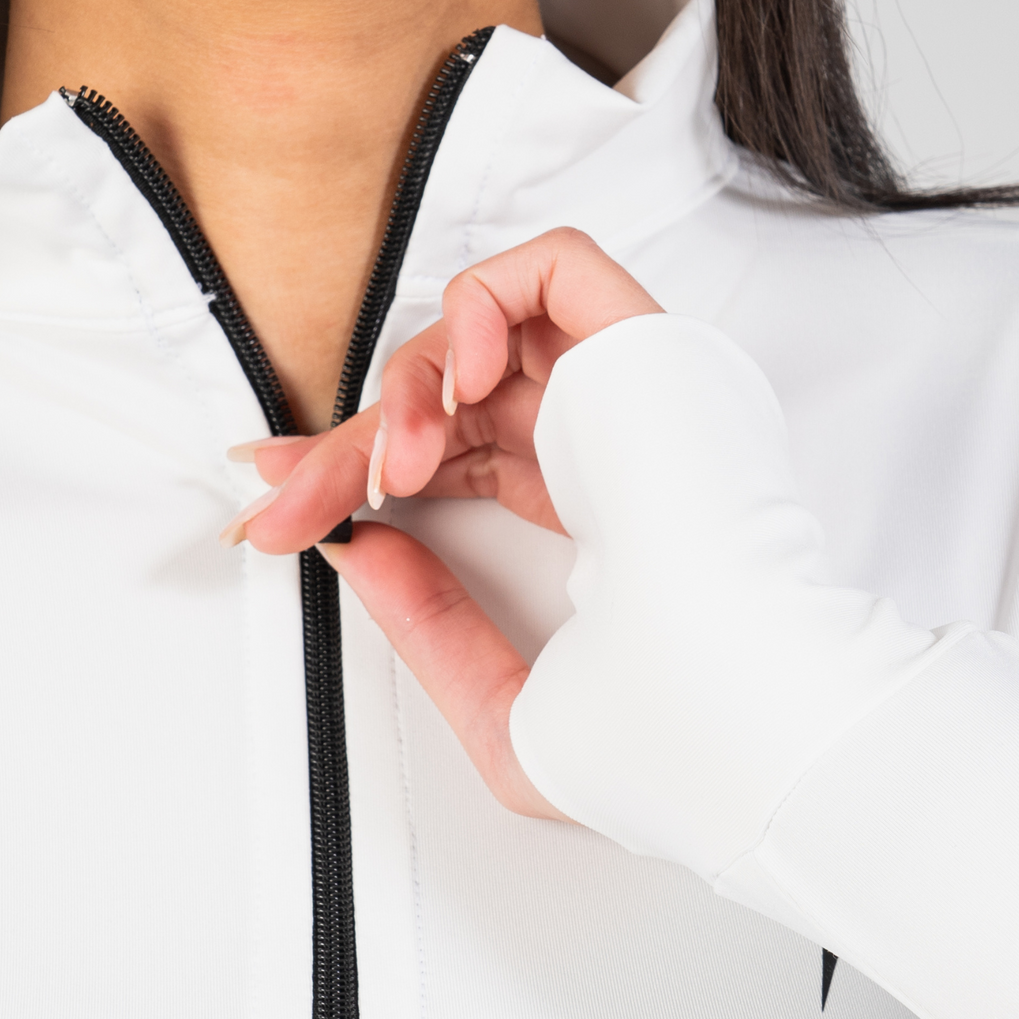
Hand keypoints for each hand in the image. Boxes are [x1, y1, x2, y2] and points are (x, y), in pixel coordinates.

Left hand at [232, 228, 940, 878]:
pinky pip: (554, 271)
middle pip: (452, 402)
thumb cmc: (666, 748)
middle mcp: (613, 451)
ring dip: (409, 386)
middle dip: (350, 445)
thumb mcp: (505, 715)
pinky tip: (455, 390)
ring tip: (394, 468)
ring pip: (486, 334)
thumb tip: (353, 546)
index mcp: (597, 527)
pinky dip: (481, 304)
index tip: (280, 506)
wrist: (738, 719)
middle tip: (287, 498)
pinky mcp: (652, 353)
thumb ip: (429, 629)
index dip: (359, 469)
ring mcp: (634, 399)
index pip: (461, 459)